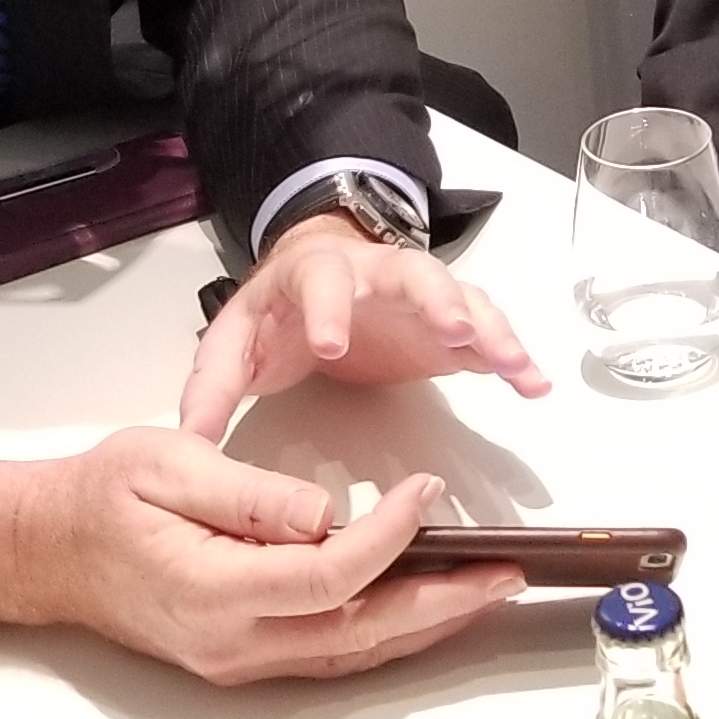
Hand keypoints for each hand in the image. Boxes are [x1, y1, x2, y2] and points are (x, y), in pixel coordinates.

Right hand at [0, 429, 522, 682]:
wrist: (48, 551)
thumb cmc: (102, 497)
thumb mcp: (167, 463)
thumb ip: (247, 493)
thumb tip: (326, 514)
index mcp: (213, 588)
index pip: (329, 575)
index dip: (390, 538)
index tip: (427, 492)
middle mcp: (232, 641)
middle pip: (358, 632)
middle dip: (441, 605)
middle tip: (505, 574)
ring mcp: (238, 659)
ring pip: (351, 652)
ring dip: (423, 625)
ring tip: (485, 591)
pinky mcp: (243, 656)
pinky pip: (329, 651)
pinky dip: (383, 630)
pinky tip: (423, 607)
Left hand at [175, 213, 549, 438]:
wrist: (314, 279)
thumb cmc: (275, 316)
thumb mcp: (233, 347)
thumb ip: (210, 390)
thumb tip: (185, 444)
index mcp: (314, 277)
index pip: (321, 281)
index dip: (327, 309)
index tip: (330, 346)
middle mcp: (376, 275)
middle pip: (412, 274)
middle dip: (434, 299)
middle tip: (450, 329)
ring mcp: (419, 298)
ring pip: (461, 299)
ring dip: (486, 327)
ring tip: (512, 361)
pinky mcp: (447, 328)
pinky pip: (486, 334)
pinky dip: (512, 357)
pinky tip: (533, 384)